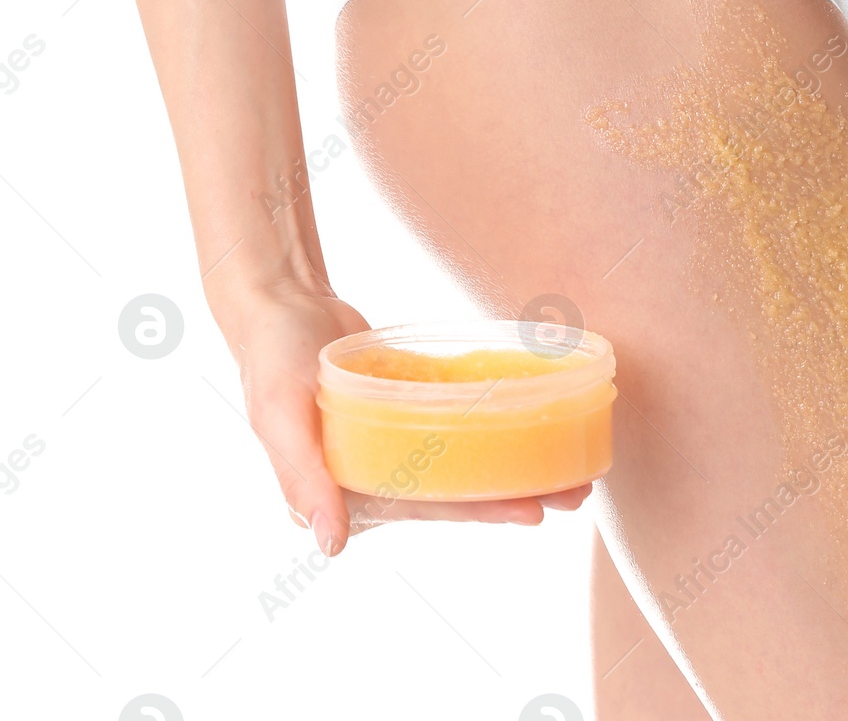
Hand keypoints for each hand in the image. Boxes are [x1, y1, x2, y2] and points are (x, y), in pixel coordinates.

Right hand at [210, 278, 591, 556]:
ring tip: (570, 470)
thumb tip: (330, 544)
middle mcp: (369, 478)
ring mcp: (389, 445)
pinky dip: (490, 426)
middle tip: (576, 494)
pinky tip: (532, 423)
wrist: (276, 302)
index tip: (533, 512)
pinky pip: (455, 424)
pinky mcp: (403, 410)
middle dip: (514, 495)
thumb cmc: (271, 359)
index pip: (427, 510)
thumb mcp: (281, 416)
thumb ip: (304, 478)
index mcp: (342, 494)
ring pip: (461, 462)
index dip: (480, 511)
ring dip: (512, 465)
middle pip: (455, 492)